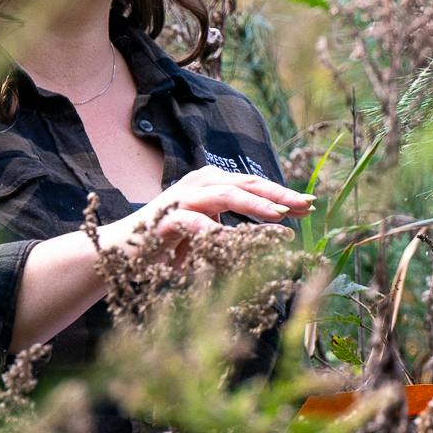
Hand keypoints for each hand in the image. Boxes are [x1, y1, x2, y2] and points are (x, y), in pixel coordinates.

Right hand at [150, 166, 310, 226]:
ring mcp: (184, 197)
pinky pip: (197, 223)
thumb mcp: (208, 231)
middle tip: (307, 205)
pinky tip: (236, 240)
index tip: (310, 205)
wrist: (122, 250)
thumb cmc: (169, 242)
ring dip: (256, 205)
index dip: (282, 193)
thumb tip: (279, 237)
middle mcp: (200, 183)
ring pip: (227, 195)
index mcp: (212, 182)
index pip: (254, 184)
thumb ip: (236, 227)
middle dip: (279, 194)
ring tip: (281, 215)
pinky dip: (218, 231)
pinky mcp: (168, 217)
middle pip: (248, 183)